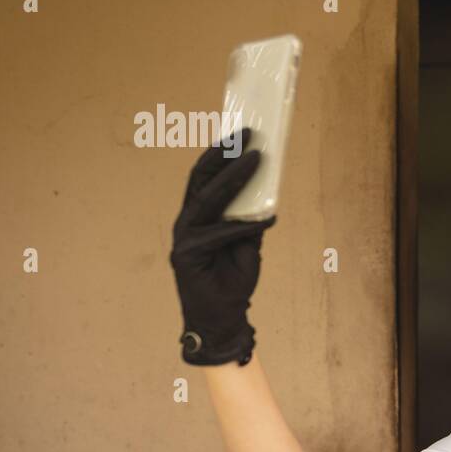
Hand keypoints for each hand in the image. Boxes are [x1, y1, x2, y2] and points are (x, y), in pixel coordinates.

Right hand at [169, 128, 276, 365]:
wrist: (223, 318)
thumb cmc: (233, 281)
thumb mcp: (248, 244)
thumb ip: (250, 219)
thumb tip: (266, 191)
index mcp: (198, 216)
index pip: (206, 177)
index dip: (221, 153)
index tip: (242, 132)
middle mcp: (187, 221)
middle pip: (202, 179)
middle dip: (225, 154)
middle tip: (249, 134)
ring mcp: (184, 237)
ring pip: (209, 199)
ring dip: (234, 177)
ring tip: (256, 158)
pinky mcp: (186, 255)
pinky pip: (219, 233)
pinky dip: (242, 225)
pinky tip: (265, 218)